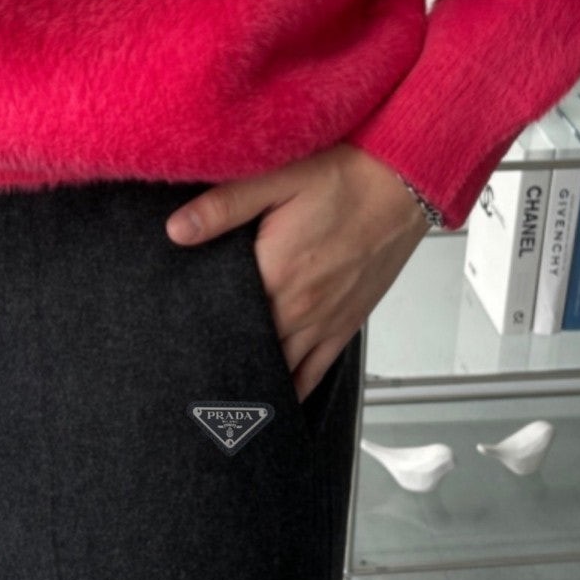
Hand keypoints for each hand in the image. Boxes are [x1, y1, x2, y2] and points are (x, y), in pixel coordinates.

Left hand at [164, 143, 430, 402]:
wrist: (406, 182)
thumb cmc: (347, 177)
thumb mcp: (278, 178)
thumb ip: (225, 207)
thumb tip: (177, 230)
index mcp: (275, 274)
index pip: (221, 318)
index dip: (195, 331)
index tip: (173, 343)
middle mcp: (300, 308)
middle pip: (247, 351)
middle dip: (219, 360)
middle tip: (188, 377)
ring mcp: (324, 322)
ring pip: (279, 370)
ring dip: (251, 381)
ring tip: (221, 400)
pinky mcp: (346, 325)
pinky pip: (314, 373)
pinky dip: (292, 390)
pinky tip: (273, 402)